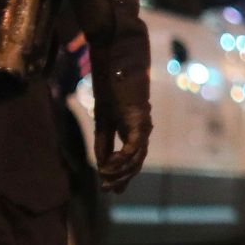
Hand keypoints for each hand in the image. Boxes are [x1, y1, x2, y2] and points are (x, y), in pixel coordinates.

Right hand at [92, 66, 151, 192]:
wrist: (117, 54)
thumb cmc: (110, 79)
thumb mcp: (103, 115)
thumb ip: (104, 138)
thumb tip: (102, 163)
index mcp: (132, 125)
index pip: (131, 155)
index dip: (122, 173)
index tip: (110, 188)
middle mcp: (141, 126)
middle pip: (137, 160)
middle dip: (123, 177)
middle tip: (109, 190)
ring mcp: (142, 123)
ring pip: (137, 157)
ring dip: (121, 172)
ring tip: (106, 181)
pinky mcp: (139, 118)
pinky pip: (133, 147)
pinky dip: (122, 159)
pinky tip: (108, 166)